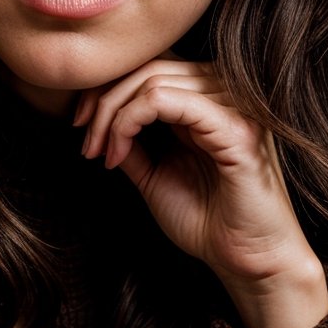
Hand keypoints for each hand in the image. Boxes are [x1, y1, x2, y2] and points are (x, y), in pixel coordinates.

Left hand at [74, 58, 327, 327]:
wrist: (246, 261)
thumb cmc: (207, 222)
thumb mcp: (154, 173)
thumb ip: (131, 140)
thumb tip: (95, 117)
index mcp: (211, 99)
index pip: (153, 66)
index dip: (109, 89)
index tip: (81, 127)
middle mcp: (226, 93)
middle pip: (149, 67)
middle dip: (103, 101)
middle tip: (85, 142)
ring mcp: (235, 106)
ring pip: (153, 81)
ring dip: (112, 116)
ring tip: (101, 154)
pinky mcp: (234, 128)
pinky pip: (166, 102)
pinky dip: (128, 123)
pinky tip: (118, 156)